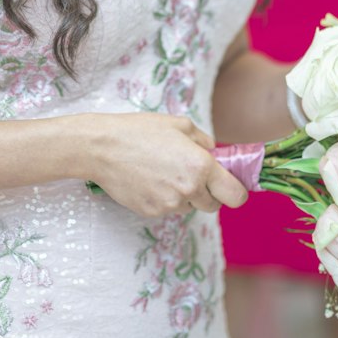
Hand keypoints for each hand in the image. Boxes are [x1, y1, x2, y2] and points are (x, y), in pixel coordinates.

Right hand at [83, 111, 247, 217]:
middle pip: (213, 205)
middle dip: (208, 192)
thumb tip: (214, 152)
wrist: (101, 148)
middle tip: (191, 173)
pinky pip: (169, 209)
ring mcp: (169, 205)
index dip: (235, 192)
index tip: (229, 185)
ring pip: (189, 207)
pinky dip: (165, 198)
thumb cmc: (139, 131)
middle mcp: (189, 190)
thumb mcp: (179, 125)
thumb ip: (204, 141)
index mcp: (201, 167)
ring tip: (163, 171)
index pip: (235, 196)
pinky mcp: (152, 213)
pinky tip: (150, 179)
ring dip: (185, 195)